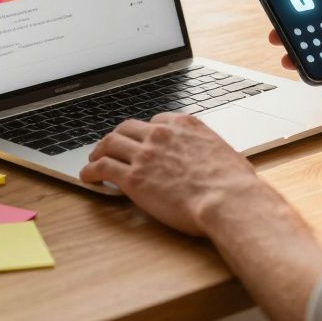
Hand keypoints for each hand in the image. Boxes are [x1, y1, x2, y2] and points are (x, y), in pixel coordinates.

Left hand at [80, 114, 278, 235]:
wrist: (228, 199)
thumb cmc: (234, 184)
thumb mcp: (225, 153)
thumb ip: (209, 150)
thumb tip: (213, 161)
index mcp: (185, 124)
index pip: (156, 120)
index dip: (145, 132)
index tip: (141, 140)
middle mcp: (161, 134)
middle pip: (128, 127)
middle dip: (117, 136)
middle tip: (110, 146)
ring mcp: (145, 155)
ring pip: (110, 143)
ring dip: (98, 150)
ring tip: (93, 159)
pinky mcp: (133, 178)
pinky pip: (103, 168)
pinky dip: (90, 170)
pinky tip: (87, 176)